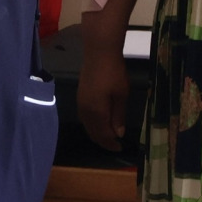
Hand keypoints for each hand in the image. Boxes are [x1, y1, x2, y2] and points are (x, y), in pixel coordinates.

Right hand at [77, 28, 130, 151]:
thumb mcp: (121, 96)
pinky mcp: (80, 97)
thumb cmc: (114, 73)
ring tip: (109, 136)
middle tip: (115, 145)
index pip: (103, 135)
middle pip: (93, 132)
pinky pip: (85, 118)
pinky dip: (93, 125)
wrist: (99, 53)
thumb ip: (118, 116)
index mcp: (96, 113)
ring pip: (88, 126)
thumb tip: (118, 134)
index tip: (120, 148)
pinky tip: (100, 122)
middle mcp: (85, 111)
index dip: (111, 143)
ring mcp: (81, 104)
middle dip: (103, 140)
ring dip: (97, 133)